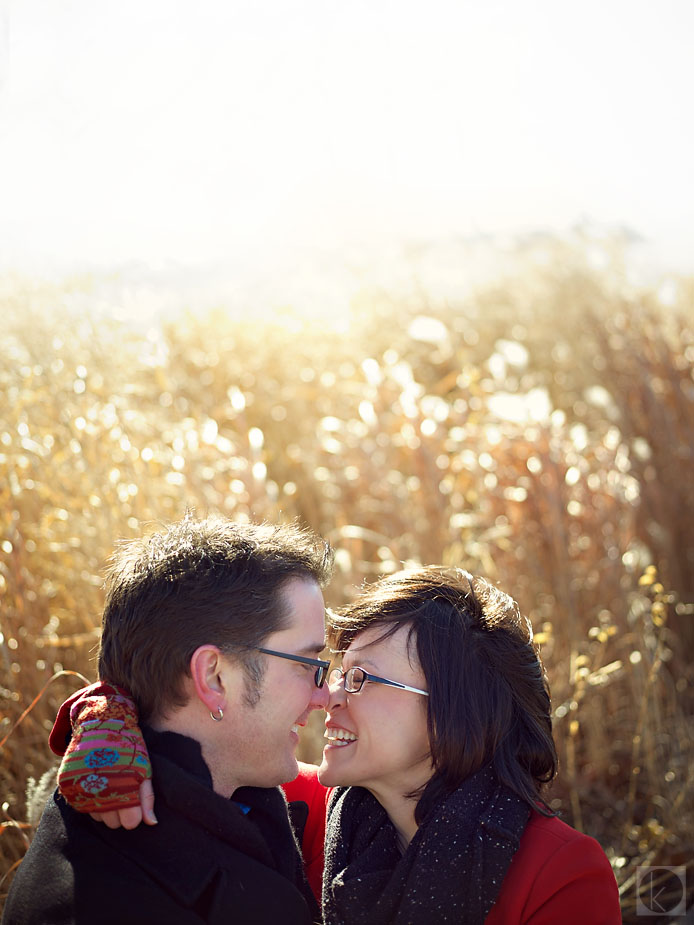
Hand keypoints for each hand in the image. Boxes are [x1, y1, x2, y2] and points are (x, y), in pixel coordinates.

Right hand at [50, 681, 151, 814]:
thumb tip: (152, 823)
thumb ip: (147, 796)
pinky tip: (98, 785)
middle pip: (114, 823)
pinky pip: (83, 807)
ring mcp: (83, 786)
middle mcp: (102, 787)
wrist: (101, 721)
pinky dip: (90, 800)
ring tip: (110, 785)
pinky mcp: (68, 784)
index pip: (130, 822)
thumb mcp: (143, 766)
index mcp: (124, 782)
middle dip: (120, 812)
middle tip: (122, 792)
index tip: (135, 807)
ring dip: (104, 807)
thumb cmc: (127, 746)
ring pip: (98, 817)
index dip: (134, 816)